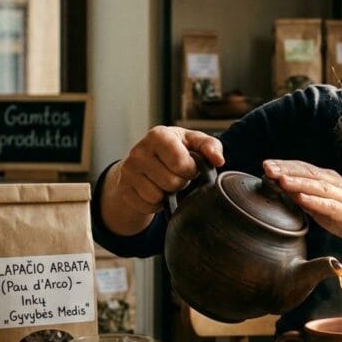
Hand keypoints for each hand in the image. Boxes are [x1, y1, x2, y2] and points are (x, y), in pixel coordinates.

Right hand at [106, 126, 223, 216]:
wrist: (143, 163)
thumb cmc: (175, 150)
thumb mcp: (194, 143)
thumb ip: (211, 146)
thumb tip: (218, 160)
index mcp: (158, 135)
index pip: (180, 163)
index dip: (191, 170)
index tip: (189, 166)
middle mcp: (138, 151)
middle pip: (171, 182)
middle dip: (180, 183)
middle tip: (177, 175)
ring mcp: (128, 170)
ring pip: (157, 196)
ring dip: (167, 194)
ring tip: (166, 182)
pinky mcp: (123, 189)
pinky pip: (147, 206)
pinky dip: (156, 204)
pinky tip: (155, 191)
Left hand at [263, 159, 341, 259]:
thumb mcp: (322, 208)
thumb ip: (304, 198)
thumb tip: (280, 190)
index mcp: (329, 181)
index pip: (304, 168)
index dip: (285, 165)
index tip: (264, 165)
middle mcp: (337, 185)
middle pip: (309, 173)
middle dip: (287, 170)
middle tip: (267, 167)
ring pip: (319, 187)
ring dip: (299, 182)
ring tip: (281, 180)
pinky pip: (332, 206)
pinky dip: (317, 201)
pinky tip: (302, 198)